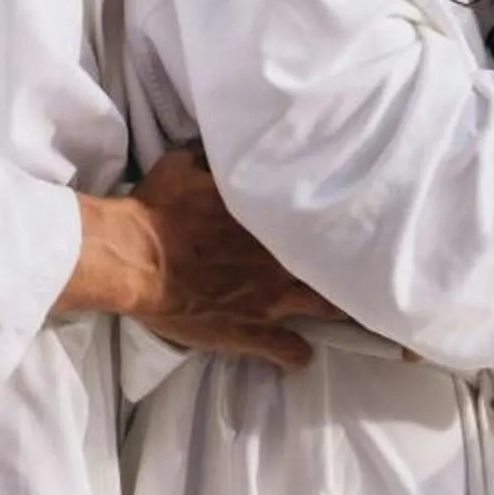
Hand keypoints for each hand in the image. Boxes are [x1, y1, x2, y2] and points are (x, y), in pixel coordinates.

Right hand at [61, 151, 348, 370]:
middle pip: (339, 263)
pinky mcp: (253, 332)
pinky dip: (298, 352)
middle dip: (352, 265)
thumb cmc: (154, 209)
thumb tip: (227, 142)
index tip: (347, 217)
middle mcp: (282, 256)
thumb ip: (212, 159)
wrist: (133, 259)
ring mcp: (273, 298)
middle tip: (360, 266)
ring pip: (329, 308)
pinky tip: (299, 350)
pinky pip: (293, 351)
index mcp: (270, 215)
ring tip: (345, 310)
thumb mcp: (182, 165)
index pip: (324, 213)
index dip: (339, 218)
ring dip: (338, 309)